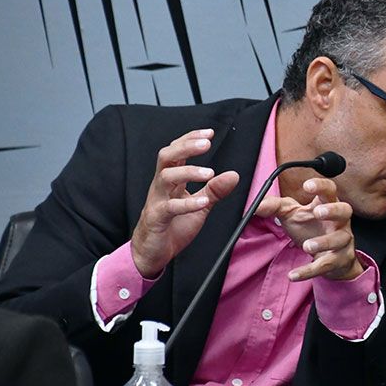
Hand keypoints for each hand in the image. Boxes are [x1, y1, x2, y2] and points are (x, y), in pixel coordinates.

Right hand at [131, 129, 238, 277]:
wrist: (151, 252)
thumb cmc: (172, 226)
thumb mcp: (200, 206)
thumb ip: (214, 190)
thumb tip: (234, 175)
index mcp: (171, 180)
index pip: (177, 152)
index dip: (191, 139)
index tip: (209, 132)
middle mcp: (162, 186)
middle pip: (167, 156)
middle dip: (186, 146)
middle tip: (207, 143)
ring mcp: (157, 201)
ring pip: (166, 177)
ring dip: (189, 172)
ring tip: (210, 173)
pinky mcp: (157, 218)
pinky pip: (170, 208)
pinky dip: (187, 204)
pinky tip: (203, 202)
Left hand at [255, 177, 361, 281]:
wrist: (329, 258)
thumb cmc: (311, 229)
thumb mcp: (292, 215)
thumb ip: (274, 207)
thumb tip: (256, 204)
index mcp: (327, 205)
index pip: (330, 190)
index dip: (321, 186)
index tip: (307, 185)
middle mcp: (340, 221)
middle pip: (345, 210)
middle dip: (332, 210)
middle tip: (318, 212)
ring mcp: (342, 241)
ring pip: (339, 239)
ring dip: (324, 242)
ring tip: (306, 246)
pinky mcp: (339, 260)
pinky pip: (326, 265)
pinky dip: (309, 271)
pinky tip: (293, 275)